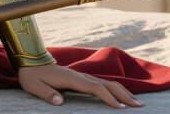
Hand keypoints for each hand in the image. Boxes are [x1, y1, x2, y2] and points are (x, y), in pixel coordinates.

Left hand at [18, 63, 142, 107]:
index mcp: (71, 79)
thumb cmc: (32, 76)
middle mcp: (80, 76)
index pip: (95, 88)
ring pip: (107, 83)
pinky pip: (101, 83)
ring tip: (137, 102)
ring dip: (122, 91)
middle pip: (107, 84)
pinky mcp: (81, 78)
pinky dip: (114, 89)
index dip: (108, 97)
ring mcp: (81, 76)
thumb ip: (47, 94)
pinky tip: (121, 95)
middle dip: (124, 95)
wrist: (30, 61)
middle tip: (140, 106)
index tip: (120, 108)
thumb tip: (60, 102)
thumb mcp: (34, 86)